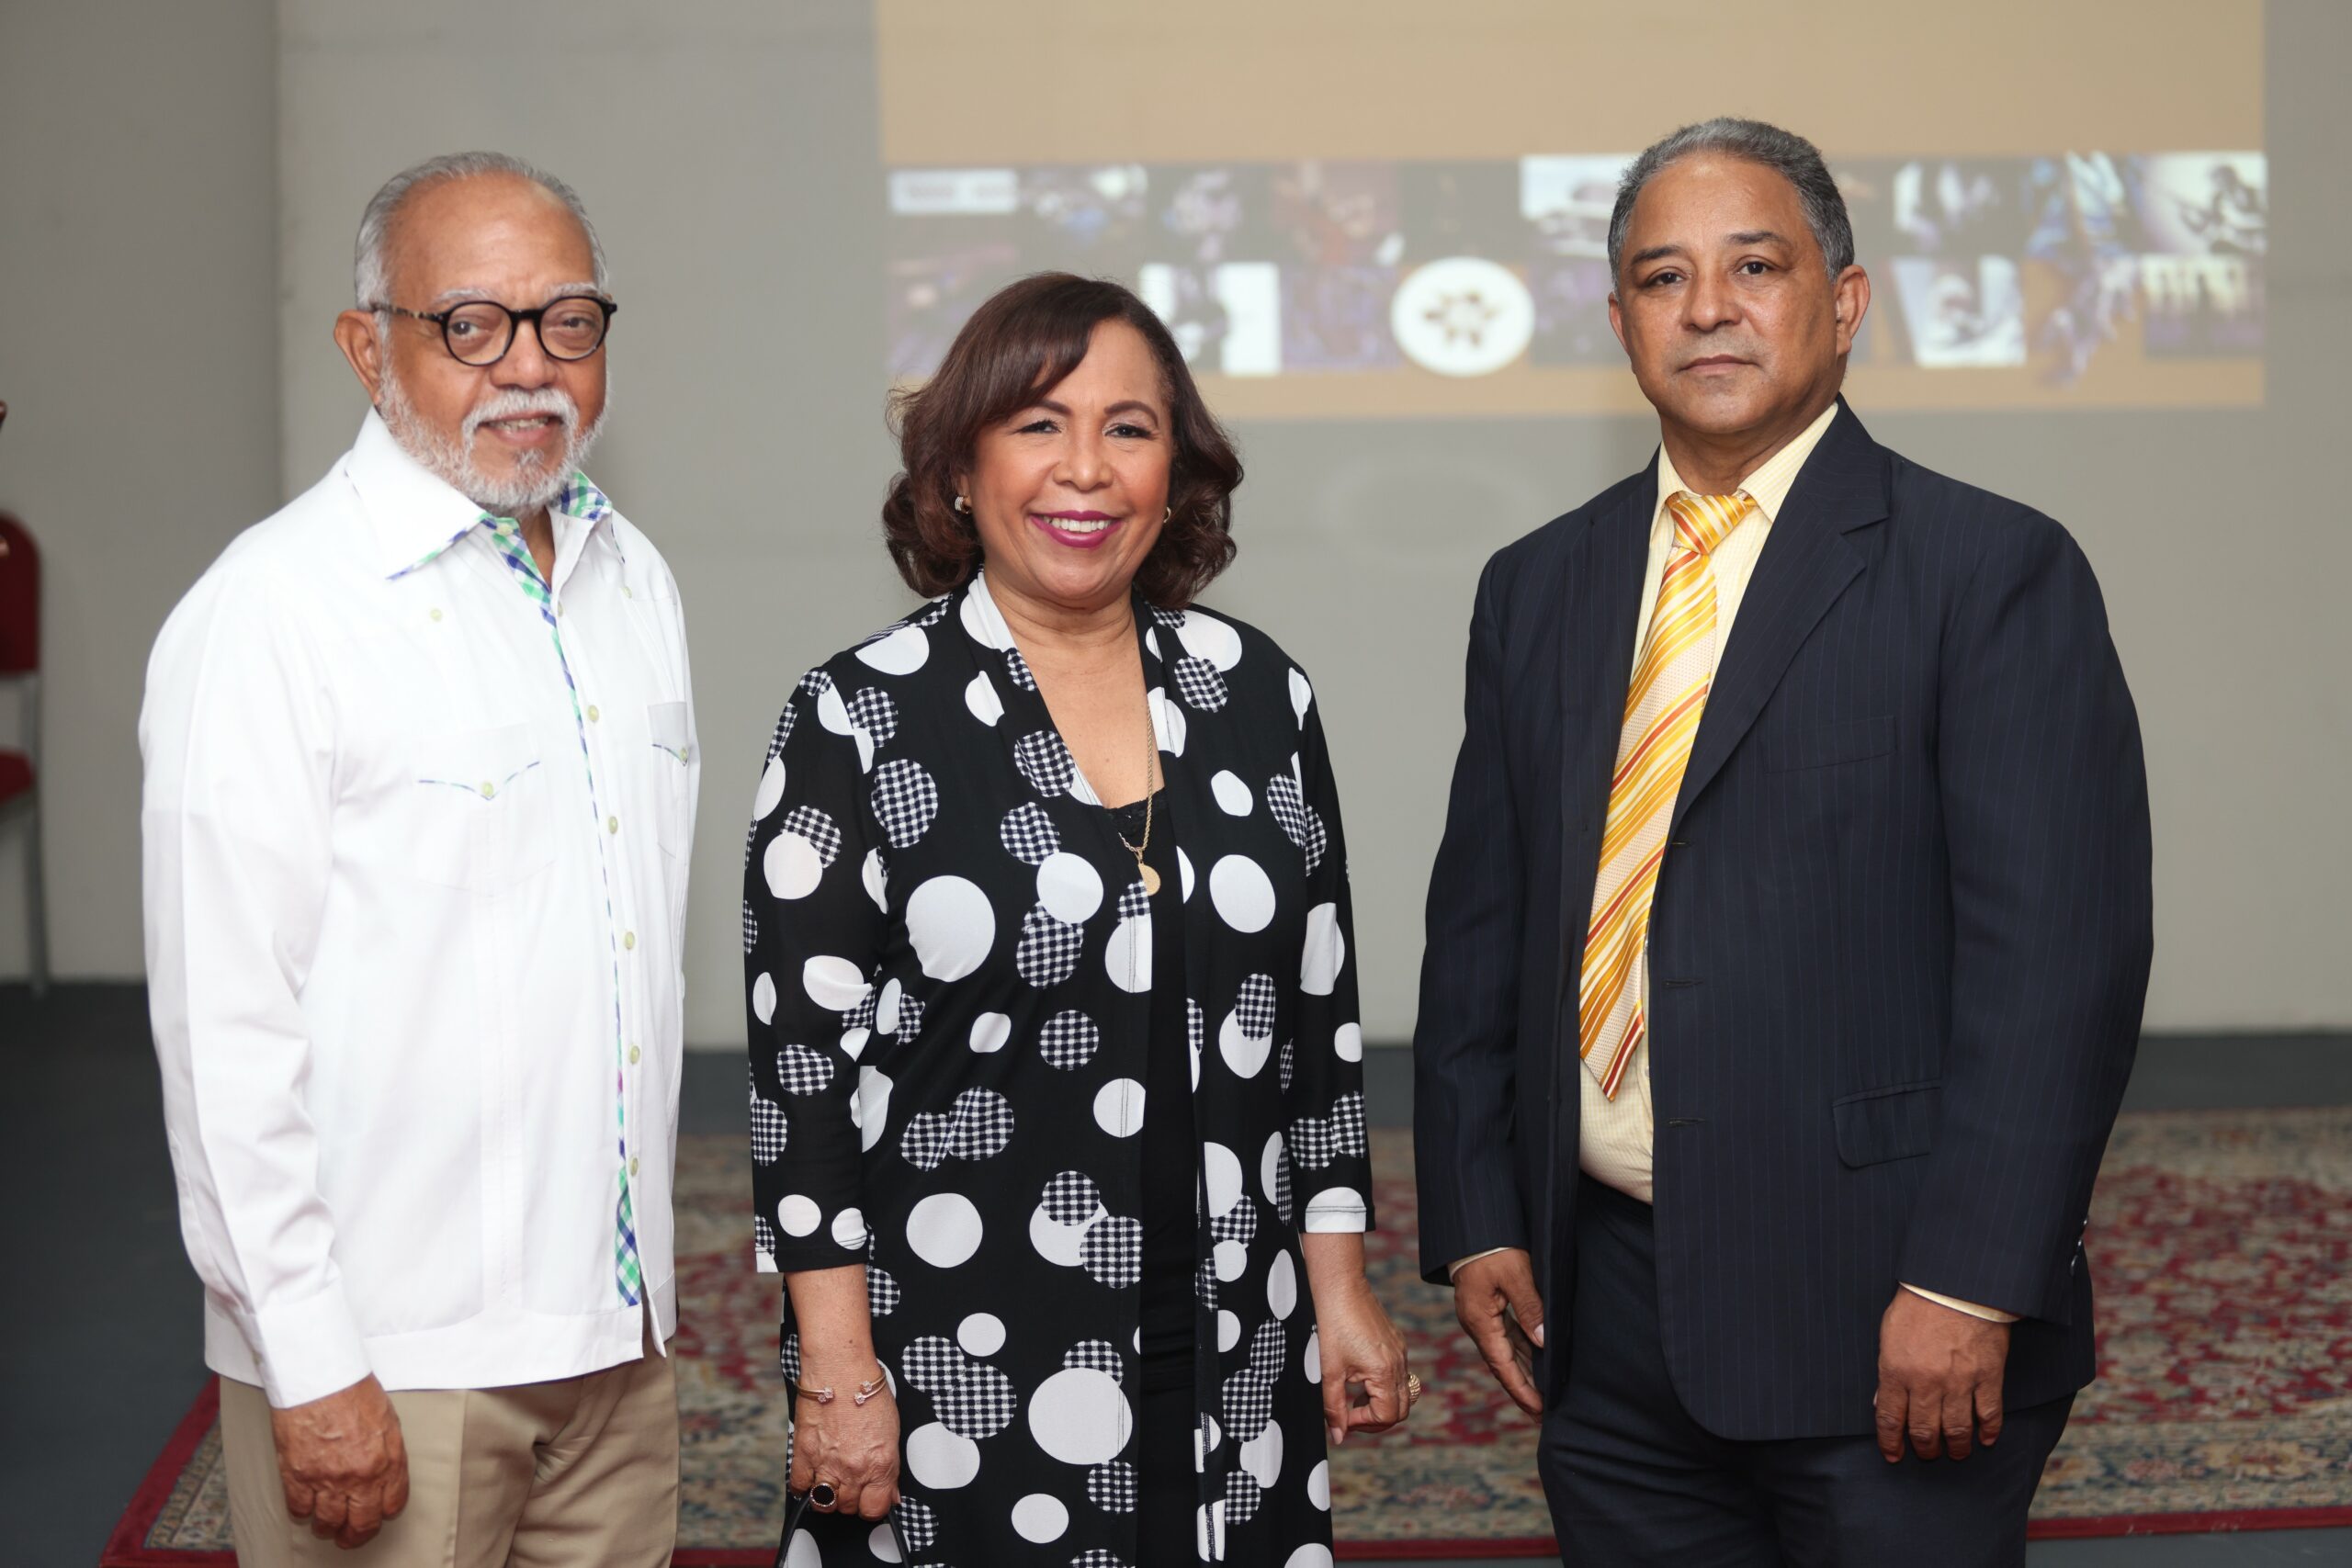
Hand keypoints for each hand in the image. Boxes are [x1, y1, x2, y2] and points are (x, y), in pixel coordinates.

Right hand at [269, 1375, 408, 1548]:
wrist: (319, 1377)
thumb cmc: (353, 1390)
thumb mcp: (387, 1421)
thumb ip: (388, 1452)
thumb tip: (386, 1474)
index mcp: (388, 1460)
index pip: (393, 1504)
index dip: (385, 1513)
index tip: (378, 1514)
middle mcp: (361, 1476)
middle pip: (362, 1523)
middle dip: (357, 1535)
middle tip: (350, 1537)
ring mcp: (328, 1479)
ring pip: (328, 1523)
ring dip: (328, 1528)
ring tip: (327, 1527)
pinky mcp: (298, 1476)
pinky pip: (300, 1510)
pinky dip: (302, 1512)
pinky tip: (305, 1507)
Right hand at [791, 1375, 900, 1520]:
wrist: (840, 1368)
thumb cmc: (868, 1392)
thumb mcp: (892, 1430)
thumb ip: (890, 1468)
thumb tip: (891, 1494)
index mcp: (880, 1464)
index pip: (876, 1509)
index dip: (874, 1505)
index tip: (871, 1498)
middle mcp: (854, 1470)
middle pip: (849, 1508)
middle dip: (852, 1498)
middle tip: (852, 1480)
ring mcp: (826, 1464)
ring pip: (824, 1504)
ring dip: (828, 1496)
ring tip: (833, 1480)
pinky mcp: (803, 1454)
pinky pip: (799, 1487)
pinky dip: (804, 1485)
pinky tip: (812, 1473)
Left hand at [1312, 1276, 1410, 1446]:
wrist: (1339, 1285)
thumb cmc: (1330, 1325)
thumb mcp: (1327, 1370)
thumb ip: (1333, 1407)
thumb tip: (1338, 1436)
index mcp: (1385, 1372)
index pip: (1387, 1416)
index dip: (1363, 1423)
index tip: (1341, 1417)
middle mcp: (1399, 1363)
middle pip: (1400, 1410)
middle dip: (1375, 1419)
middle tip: (1349, 1416)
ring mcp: (1400, 1352)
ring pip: (1401, 1392)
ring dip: (1379, 1402)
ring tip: (1352, 1397)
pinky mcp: (1396, 1342)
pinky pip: (1398, 1373)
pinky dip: (1382, 1385)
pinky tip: (1358, 1376)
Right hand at [1453, 1248, 1544, 1416]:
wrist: (1472, 1226)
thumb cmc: (1493, 1246)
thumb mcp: (1516, 1274)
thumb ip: (1530, 1309)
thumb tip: (1543, 1343)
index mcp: (1480, 1320)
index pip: (1503, 1365)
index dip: (1522, 1390)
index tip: (1539, 1410)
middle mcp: (1478, 1323)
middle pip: (1502, 1364)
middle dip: (1523, 1389)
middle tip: (1542, 1413)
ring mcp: (1481, 1316)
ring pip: (1505, 1351)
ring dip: (1523, 1372)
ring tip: (1543, 1394)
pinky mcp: (1487, 1307)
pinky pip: (1506, 1336)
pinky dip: (1521, 1352)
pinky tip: (1536, 1359)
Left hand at [1875, 1289, 2010, 1461]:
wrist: (1956, 1284)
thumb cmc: (1917, 1304)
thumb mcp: (1888, 1334)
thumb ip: (1886, 1370)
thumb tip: (1881, 1400)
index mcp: (1896, 1370)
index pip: (1890, 1418)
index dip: (1890, 1442)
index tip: (1893, 1455)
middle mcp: (1926, 1382)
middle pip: (1924, 1431)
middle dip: (1925, 1449)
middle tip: (1927, 1454)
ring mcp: (1959, 1382)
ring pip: (1957, 1430)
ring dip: (1956, 1448)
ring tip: (1955, 1453)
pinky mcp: (1988, 1376)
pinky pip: (1989, 1414)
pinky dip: (1988, 1431)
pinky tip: (1985, 1440)